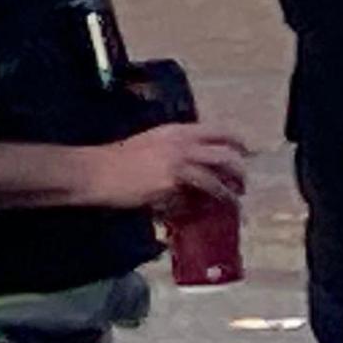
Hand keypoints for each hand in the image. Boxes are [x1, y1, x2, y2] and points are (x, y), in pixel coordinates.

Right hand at [89, 123, 252, 213]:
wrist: (96, 171)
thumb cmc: (117, 160)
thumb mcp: (151, 143)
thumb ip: (174, 149)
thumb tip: (192, 164)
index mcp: (176, 131)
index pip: (218, 131)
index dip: (236, 141)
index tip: (245, 151)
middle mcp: (181, 144)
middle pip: (224, 154)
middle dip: (239, 170)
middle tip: (242, 184)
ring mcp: (177, 163)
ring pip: (216, 177)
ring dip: (229, 192)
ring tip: (235, 202)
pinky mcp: (170, 184)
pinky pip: (195, 196)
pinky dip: (203, 204)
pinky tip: (206, 211)